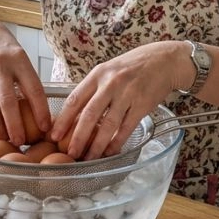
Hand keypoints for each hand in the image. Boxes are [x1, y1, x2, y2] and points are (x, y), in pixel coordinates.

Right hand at [0, 12, 49, 145]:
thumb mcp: (19, 55)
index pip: (33, 88)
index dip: (40, 110)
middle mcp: (0, 66)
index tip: (45, 127)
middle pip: (8, 101)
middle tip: (23, 141)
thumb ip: (26, 78)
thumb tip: (39, 109)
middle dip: (16, 125)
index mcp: (19, 59)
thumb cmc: (2, 45)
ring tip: (6, 138)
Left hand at [48, 41, 184, 159]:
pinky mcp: (142, 104)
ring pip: (108, 125)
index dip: (63, 119)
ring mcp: (127, 94)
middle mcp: (111, 83)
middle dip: (78, 137)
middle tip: (70, 153)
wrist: (164, 60)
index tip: (54, 135)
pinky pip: (126, 128)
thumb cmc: (133, 66)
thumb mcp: (109, 69)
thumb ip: (93, 88)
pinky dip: (117, 142)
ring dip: (97, 145)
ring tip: (89, 157)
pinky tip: (110, 152)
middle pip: (89, 114)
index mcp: (98, 74)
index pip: (75, 99)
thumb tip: (75, 113)